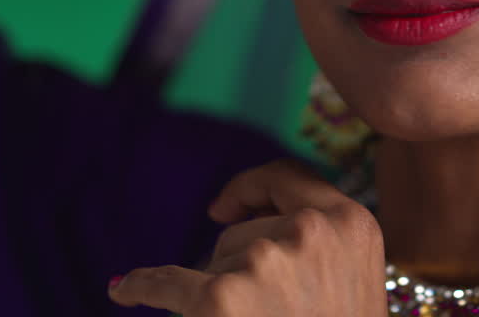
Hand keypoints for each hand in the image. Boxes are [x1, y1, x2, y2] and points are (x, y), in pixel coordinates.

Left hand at [109, 160, 386, 315]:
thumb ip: (322, 247)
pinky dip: (142, 286)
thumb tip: (227, 220)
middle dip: (239, 268)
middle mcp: (311, 233)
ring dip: (224, 297)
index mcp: (352, 225)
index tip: (221, 209)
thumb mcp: (355, 287)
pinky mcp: (220, 298)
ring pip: (218, 264)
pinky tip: (123, 290)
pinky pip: (166, 282)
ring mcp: (264, 262)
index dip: (252, 189)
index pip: (290, 179)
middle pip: (245, 231)